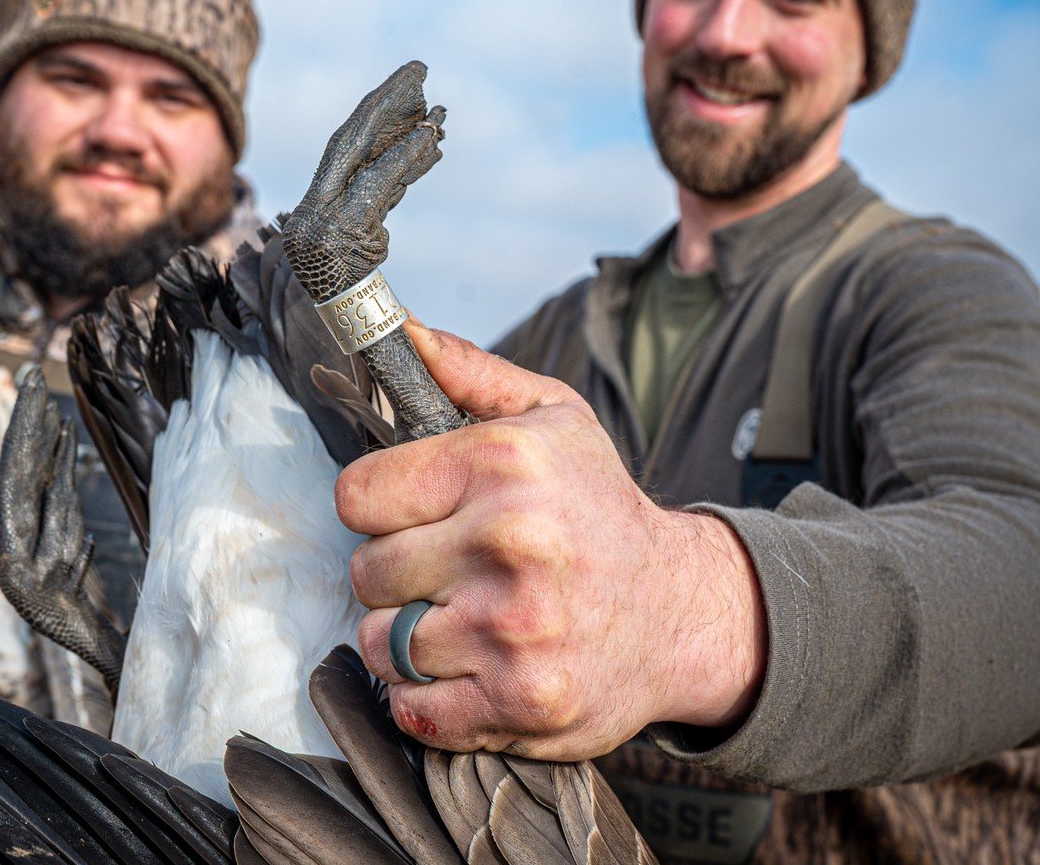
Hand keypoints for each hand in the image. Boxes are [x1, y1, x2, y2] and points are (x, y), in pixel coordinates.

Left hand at [338, 320, 766, 759]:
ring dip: (406, 637)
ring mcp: (512, 628)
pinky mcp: (519, 700)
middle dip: (394, 572)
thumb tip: (401, 333)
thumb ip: (470, 373)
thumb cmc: (601, 509)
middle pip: (365, 571)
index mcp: (502, 463)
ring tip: (457, 618)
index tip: (405, 514)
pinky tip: (466, 665)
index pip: (357, 494)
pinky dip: (426, 695)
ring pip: (381, 642)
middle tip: (442, 569)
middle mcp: (505, 542)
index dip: (375, 506)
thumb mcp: (553, 416)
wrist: (682, 610)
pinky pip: (413, 706)